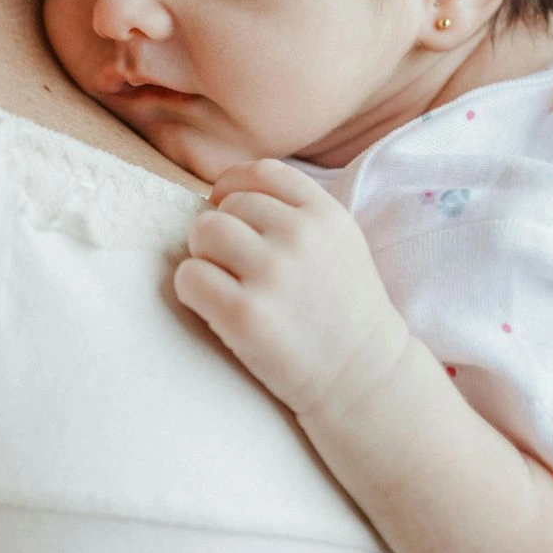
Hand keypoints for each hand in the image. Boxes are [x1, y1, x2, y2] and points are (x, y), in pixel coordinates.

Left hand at [173, 158, 407, 416]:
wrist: (363, 379)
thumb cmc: (342, 311)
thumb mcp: (340, 242)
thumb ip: (295, 211)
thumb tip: (222, 194)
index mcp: (325, 214)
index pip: (261, 173)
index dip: (234, 187)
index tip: (228, 210)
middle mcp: (299, 236)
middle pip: (226, 206)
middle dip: (221, 232)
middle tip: (235, 268)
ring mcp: (272, 274)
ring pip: (202, 233)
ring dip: (204, 257)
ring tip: (225, 285)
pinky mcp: (244, 314)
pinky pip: (189, 277)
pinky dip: (192, 290)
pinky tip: (215, 307)